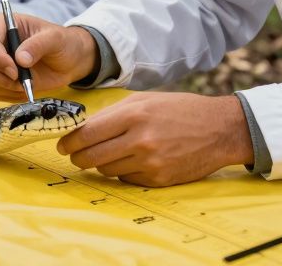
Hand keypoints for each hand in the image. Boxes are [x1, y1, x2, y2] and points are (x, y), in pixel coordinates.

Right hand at [0, 13, 97, 100]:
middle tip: (22, 82)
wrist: (69, 61)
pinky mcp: (0, 78)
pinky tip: (27, 88)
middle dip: (1, 78)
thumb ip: (38, 45)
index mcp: (3, 24)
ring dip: (8, 88)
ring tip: (28, 83)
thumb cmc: (63, 43)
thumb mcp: (55, 39)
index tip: (15, 72)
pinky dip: (11, 95)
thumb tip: (20, 60)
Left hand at [56, 92, 253, 186]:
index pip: (88, 134)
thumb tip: (83, 127)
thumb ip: (113, 113)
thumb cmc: (180, 109)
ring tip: (107, 154)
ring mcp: (150, 163)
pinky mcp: (158, 179)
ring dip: (101, 164)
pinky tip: (132, 160)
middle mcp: (140, 140)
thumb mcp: (145, 100)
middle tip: (75, 155)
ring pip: (107, 169)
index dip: (69, 142)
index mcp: (134, 115)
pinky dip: (123, 171)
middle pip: (91, 156)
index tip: (62, 145)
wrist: (219, 129)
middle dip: (78, 157)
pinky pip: (126, 179)